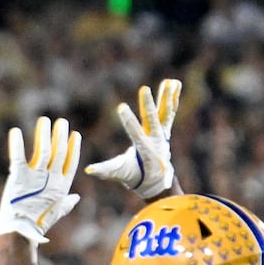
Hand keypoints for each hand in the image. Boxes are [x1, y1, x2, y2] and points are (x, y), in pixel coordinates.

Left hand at [0, 116, 81, 244]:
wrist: (20, 233)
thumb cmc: (37, 224)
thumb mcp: (56, 212)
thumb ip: (66, 203)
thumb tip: (76, 198)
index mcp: (62, 187)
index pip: (70, 163)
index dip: (73, 147)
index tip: (74, 134)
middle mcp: (51, 180)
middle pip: (59, 152)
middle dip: (60, 135)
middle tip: (60, 122)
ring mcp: (35, 178)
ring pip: (43, 150)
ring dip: (44, 134)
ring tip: (44, 120)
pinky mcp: (18, 178)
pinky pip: (18, 156)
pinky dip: (16, 143)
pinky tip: (15, 131)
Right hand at [84, 79, 180, 199]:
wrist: (156, 182)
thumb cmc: (135, 176)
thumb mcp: (119, 173)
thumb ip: (105, 170)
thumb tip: (88, 170)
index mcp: (143, 149)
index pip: (135, 132)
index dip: (128, 120)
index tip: (120, 107)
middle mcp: (155, 140)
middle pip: (152, 119)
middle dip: (148, 105)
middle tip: (144, 89)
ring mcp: (162, 134)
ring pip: (165, 113)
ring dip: (166, 98)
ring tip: (169, 82)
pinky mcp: (165, 130)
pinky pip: (170, 113)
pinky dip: (172, 98)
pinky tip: (175, 84)